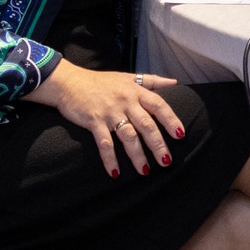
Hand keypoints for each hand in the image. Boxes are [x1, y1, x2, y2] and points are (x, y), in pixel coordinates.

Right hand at [27, 62, 184, 177]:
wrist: (68, 82)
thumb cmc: (101, 81)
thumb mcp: (128, 77)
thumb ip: (152, 81)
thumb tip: (175, 82)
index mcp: (136, 91)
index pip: (159, 105)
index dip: (171, 120)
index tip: (180, 135)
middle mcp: (125, 102)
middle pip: (146, 124)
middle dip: (157, 144)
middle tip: (166, 161)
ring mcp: (109, 112)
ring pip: (127, 136)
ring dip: (137, 155)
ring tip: (145, 171)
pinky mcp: (93, 121)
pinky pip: (104, 143)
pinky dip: (110, 159)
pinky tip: (115, 173)